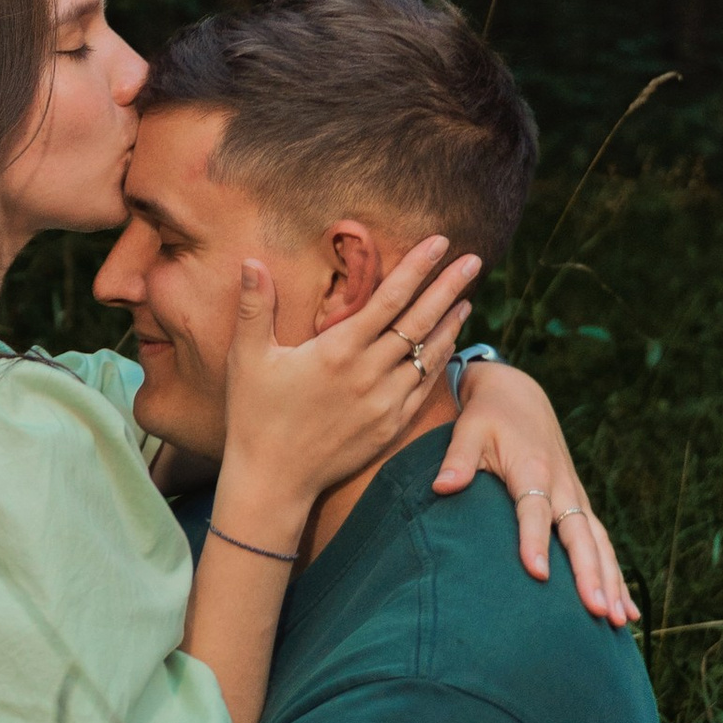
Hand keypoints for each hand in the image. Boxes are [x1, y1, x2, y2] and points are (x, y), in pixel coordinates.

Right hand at [217, 234, 482, 527]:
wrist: (273, 480)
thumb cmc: (255, 415)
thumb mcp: (248, 357)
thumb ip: (255, 306)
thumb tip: (249, 261)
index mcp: (338, 350)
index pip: (388, 299)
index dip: (417, 267)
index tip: (439, 242)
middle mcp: (368, 374)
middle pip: (420, 322)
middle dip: (449, 286)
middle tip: (474, 259)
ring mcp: (384, 402)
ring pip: (429, 355)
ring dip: (451, 323)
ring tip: (467, 296)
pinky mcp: (390, 426)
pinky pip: (425, 388)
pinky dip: (441, 362)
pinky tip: (450, 345)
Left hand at [431, 359, 636, 626]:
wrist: (520, 397)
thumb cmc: (488, 417)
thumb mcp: (468, 430)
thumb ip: (457, 459)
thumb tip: (441, 487)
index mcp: (533, 468)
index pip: (535, 510)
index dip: (536, 542)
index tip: (538, 574)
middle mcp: (562, 486)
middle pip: (580, 535)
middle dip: (590, 574)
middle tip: (596, 611)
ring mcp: (576, 498)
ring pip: (599, 544)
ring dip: (610, 582)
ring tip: (618, 620)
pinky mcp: (580, 506)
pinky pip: (603, 545)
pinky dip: (616, 576)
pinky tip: (626, 610)